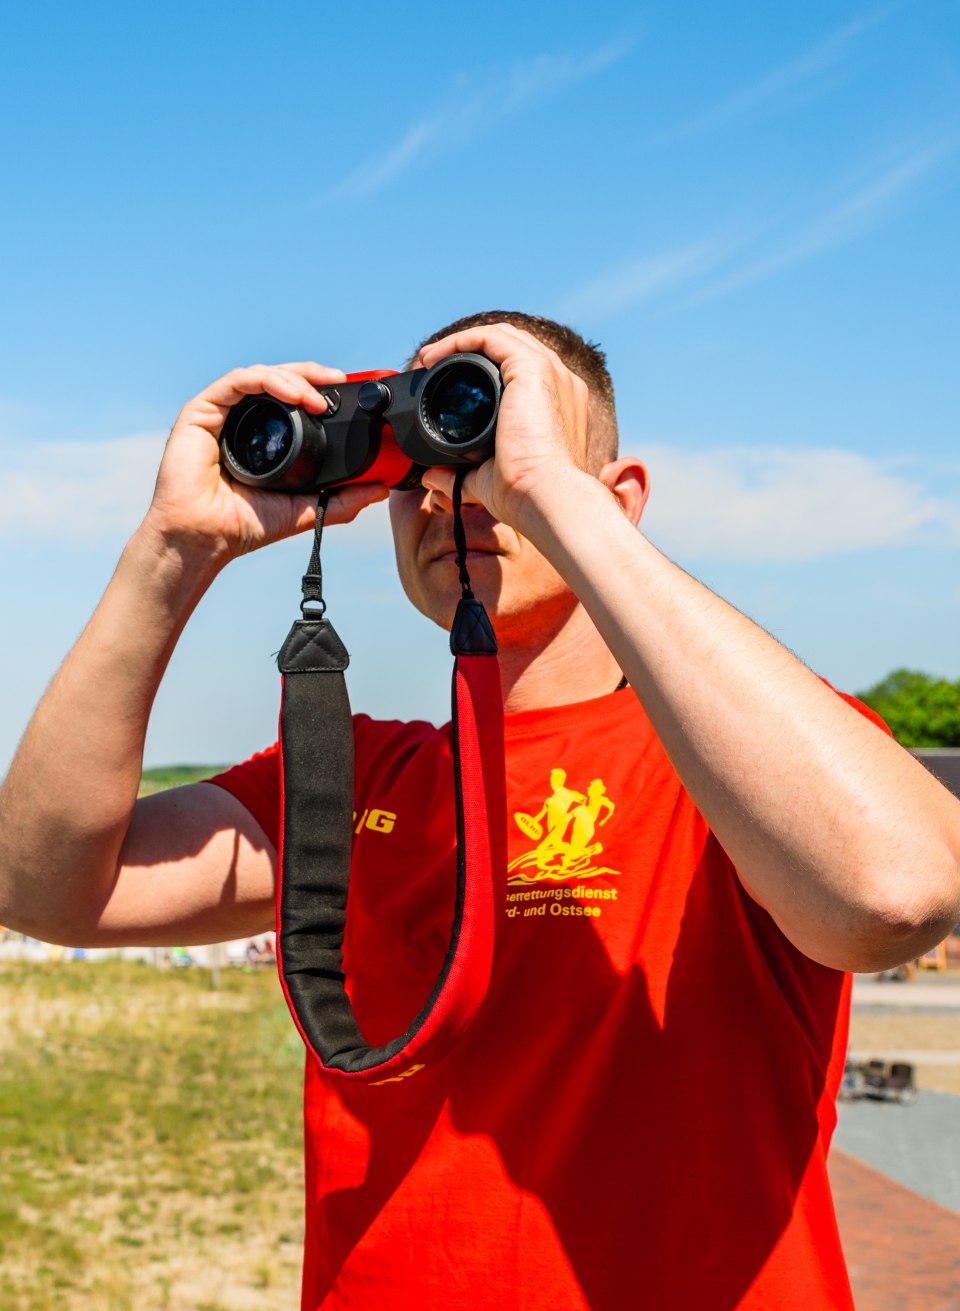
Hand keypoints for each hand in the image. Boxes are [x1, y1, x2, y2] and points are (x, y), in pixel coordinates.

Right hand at [142, 362, 388, 567]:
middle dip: (311, 374)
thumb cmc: (244, 525)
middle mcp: (241, 419)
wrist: (205, 539)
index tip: (348, 393)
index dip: (319, 389)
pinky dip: (268, 381)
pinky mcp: (201, 411)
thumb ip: (342, 500)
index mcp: (263, 434)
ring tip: (319, 396)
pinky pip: (238, 381)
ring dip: (294, 378)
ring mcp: (220, 413)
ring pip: (261, 374)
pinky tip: (293, 393)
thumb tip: (380, 490)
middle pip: (279, 379)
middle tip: (339, 380)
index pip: (292, 398)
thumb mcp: (306, 510)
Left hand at [417, 324, 590, 532]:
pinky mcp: (534, 369)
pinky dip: (460, 340)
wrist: (545, 497)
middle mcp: (560, 384)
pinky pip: (491, 338)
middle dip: (470, 349)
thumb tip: (432, 478)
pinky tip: (436, 356)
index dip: (482, 368)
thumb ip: (460, 476)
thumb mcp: (486, 479)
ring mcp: (551, 373)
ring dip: (461, 342)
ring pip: (502, 336)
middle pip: (512, 346)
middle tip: (432, 364)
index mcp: (557, 405)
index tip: (446, 381)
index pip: (521, 370)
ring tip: (430, 358)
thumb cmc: (524, 494)